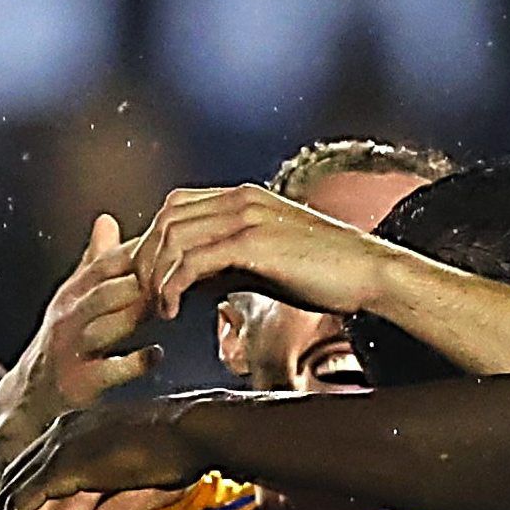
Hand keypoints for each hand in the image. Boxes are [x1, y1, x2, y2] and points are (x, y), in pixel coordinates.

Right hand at [22, 215, 158, 419]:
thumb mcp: (75, 294)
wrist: (35, 388)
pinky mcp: (80, 381)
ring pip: (104, 326)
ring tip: (166, 309)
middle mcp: (70, 316)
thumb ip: (95, 261)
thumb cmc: (66, 335)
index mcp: (74, 291)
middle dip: (141, 283)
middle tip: (178, 278)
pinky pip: (108, 370)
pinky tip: (156, 355)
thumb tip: (107, 219)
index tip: (175, 248)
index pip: (107, 264)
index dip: (140, 253)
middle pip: (106, 291)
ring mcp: (73, 348)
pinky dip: (134, 363)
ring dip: (135, 316)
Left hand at [132, 183, 397, 320]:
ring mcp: (246, 217)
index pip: (176, 207)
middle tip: (143, 301)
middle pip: (166, 219)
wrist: (366, 272)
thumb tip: (188, 284)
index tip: (149, 283)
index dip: (153, 244)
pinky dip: (174, 287)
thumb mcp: (263, 264)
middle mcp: (239, 199)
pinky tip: (175, 312)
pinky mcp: (253, 242)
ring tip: (159, 311)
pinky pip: (193, 260)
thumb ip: (225, 265)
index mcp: (242, 198)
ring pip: (173, 238)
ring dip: (156, 278)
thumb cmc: (321, 274)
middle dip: (146, 262)